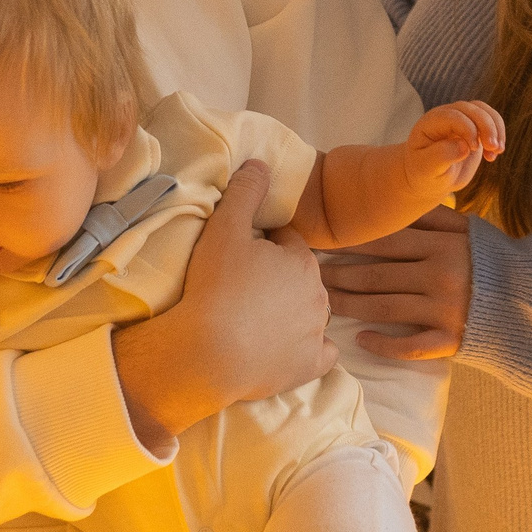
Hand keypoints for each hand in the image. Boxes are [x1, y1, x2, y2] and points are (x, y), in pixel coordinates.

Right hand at [114, 160, 333, 451]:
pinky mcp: (308, 367)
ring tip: (255, 317)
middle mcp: (319, 296)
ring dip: (291, 311)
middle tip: (243, 285)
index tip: (242, 253)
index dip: (264, 244)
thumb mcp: (225, 228)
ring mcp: (316, 334)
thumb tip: (262, 163)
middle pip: (300, 278)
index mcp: (302, 261)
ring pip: (310, 314)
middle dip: (279, 277)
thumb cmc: (216, 287)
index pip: (287, 242)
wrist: (209, 353)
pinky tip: (289, 348)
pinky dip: (309, 351)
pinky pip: (322, 355)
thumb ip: (245, 192)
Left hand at [324, 204, 472, 360]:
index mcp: (441, 245)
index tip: (322, 242)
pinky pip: (410, 345)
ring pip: (384, 308)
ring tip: (323, 304)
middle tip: (310, 276)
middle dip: (339, 275)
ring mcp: (444, 309)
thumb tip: (395, 204)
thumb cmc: (496, 260)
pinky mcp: (451, 339)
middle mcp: (439, 276)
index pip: (385, 242)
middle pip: (376, 275)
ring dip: (349, 305)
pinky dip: (383, 344)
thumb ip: (433, 217)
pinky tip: (360, 339)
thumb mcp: (469, 229)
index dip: (350, 242)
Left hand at [405, 100, 504, 194]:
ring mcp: (461, 120)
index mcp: (430, 123)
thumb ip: (443, 156)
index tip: (473, 149)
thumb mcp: (428, 169)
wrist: (430, 180)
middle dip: (486, 126)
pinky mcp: (473, 128)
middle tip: (494, 148)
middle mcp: (446, 116)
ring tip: (498, 151)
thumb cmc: (425, 174)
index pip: (453, 116)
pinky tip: (494, 155)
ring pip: (483, 111)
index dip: (468, 129)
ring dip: (496, 128)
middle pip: (471, 109)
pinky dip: (498, 135)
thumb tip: (464, 146)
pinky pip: (490, 121)